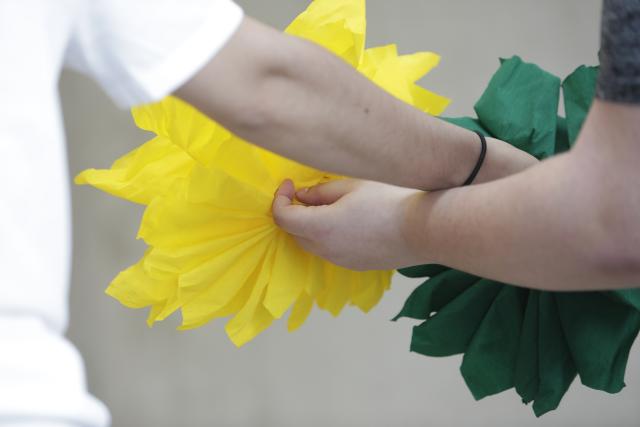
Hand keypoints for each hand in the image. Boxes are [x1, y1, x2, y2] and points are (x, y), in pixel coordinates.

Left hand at [271, 179, 425, 270]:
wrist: (424, 229)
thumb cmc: (389, 201)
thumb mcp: (351, 186)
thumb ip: (320, 192)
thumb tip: (302, 196)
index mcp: (319, 227)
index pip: (282, 217)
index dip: (279, 199)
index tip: (289, 185)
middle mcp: (325, 250)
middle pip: (294, 233)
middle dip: (294, 213)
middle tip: (309, 193)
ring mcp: (340, 261)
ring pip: (312, 244)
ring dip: (311, 227)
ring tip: (331, 207)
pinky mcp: (355, 266)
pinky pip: (331, 251)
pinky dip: (328, 238)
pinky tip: (349, 223)